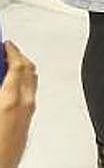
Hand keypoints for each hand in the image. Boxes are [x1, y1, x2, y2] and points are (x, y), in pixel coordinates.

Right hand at [0, 42, 36, 167]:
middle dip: (19, 58)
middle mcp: (24, 106)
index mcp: (10, 100)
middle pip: (30, 71)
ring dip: (23, 71)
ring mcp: (28, 115)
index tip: (6, 43)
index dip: (12, 50)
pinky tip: (12, 88)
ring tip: (9, 66)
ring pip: (32, 83)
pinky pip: (30, 96)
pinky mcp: (27, 124)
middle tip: (8, 51)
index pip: (18, 65)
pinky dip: (24, 84)